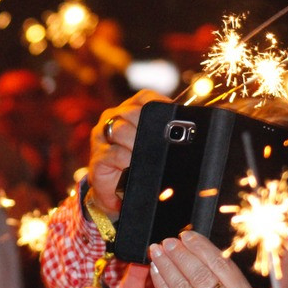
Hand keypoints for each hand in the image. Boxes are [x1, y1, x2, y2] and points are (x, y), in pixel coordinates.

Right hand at [88, 90, 168, 218]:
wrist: (116, 190)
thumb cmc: (138, 164)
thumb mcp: (153, 146)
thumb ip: (165, 134)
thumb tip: (190, 131)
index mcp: (128, 110)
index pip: (144, 97)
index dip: (159, 103)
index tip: (173, 116)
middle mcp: (112, 118)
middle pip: (131, 112)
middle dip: (148, 128)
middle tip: (160, 144)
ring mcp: (101, 136)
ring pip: (121, 130)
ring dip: (138, 145)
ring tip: (147, 158)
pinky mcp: (97, 156)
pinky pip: (114, 153)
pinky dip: (128, 160)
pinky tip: (134, 166)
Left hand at [148, 231, 255, 287]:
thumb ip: (222, 277)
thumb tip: (195, 245)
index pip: (220, 265)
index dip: (200, 247)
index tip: (186, 235)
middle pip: (199, 274)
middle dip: (180, 254)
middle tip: (167, 241)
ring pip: (181, 287)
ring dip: (166, 265)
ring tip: (156, 251)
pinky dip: (160, 283)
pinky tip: (155, 270)